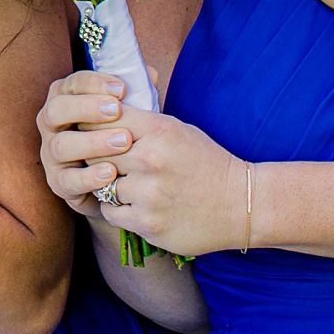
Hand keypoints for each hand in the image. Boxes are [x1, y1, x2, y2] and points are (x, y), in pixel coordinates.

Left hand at [36, 71, 249, 255]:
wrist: (241, 205)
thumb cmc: (205, 162)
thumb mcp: (176, 130)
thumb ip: (139, 121)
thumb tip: (97, 110)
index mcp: (157, 129)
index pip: (101, 118)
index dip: (92, 126)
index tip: (93, 132)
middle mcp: (150, 159)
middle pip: (94, 152)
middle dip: (96, 157)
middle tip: (105, 161)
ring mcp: (149, 193)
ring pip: (101, 184)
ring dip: (108, 186)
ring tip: (129, 185)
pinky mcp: (148, 223)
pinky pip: (110, 212)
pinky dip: (118, 209)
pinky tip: (136, 204)